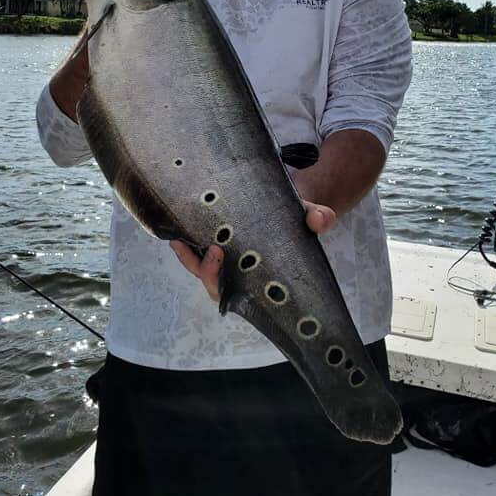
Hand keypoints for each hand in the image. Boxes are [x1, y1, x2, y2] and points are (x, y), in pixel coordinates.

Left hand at [170, 200, 336, 302]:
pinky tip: (175, 232)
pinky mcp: (212, 245)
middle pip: (216, 284)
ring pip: (200, 269)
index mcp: (259, 274)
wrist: (286, 204)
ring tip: (179, 239)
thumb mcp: (308, 214)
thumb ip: (317, 217)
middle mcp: (239, 272)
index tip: (219, 255)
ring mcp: (224, 260)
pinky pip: (194, 253)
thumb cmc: (294, 218)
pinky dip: (184, 245)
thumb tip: (320, 219)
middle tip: (211, 249)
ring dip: (188, 258)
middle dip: (207, 271)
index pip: (238, 291)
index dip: (224, 279)